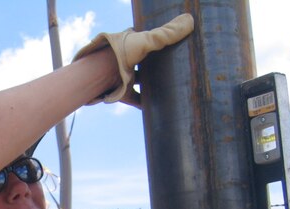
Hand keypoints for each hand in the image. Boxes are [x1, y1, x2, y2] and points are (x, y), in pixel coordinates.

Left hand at [73, 13, 194, 105]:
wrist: (99, 75)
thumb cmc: (120, 53)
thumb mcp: (147, 41)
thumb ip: (167, 34)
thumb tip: (190, 20)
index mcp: (131, 43)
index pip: (147, 40)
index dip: (158, 42)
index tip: (173, 46)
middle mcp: (126, 59)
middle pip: (145, 62)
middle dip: (157, 64)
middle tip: (175, 67)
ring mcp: (124, 77)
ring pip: (140, 80)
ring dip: (151, 84)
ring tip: (169, 86)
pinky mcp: (122, 93)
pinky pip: (135, 99)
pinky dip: (144, 103)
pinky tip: (155, 106)